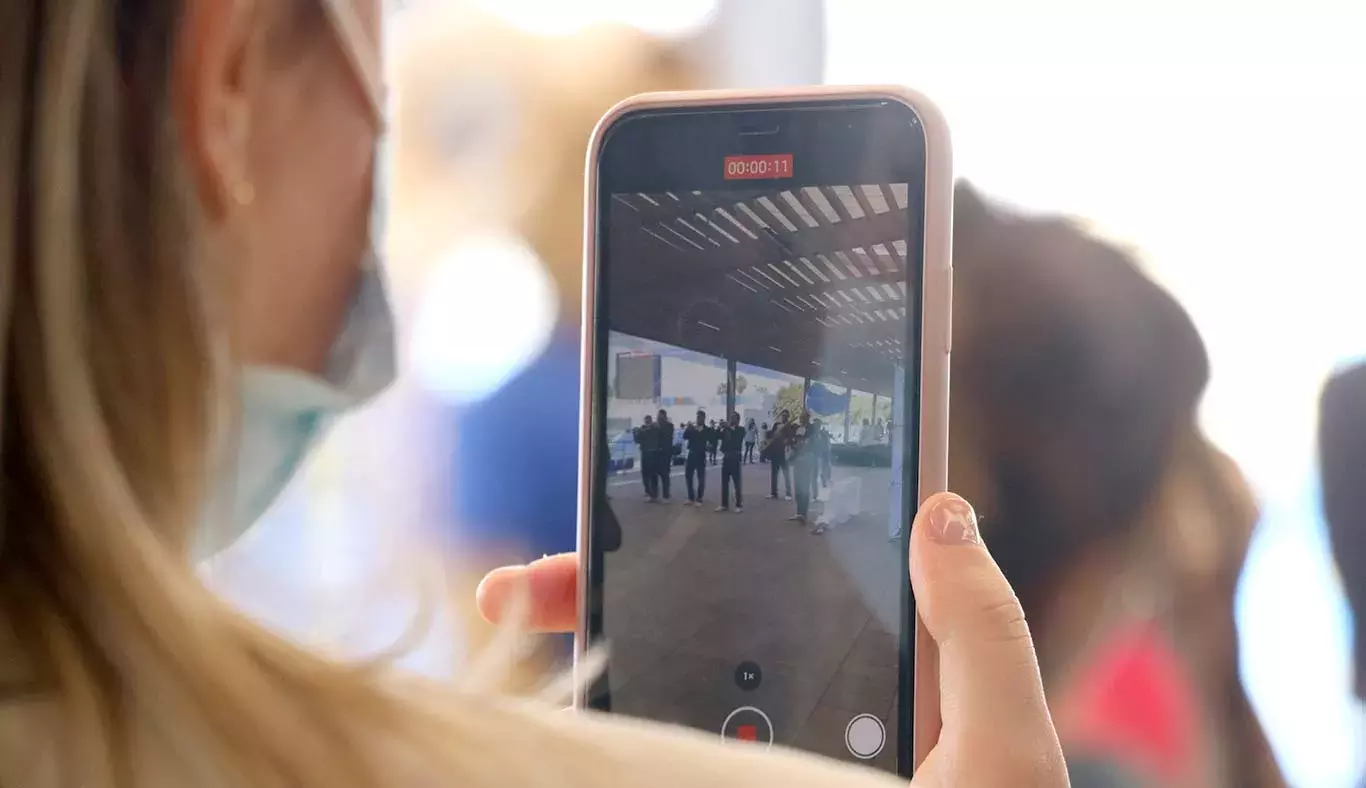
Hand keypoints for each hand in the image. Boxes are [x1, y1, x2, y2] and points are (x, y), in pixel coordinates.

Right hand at [476, 492, 1066, 786]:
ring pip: (646, 684)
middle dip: (609, 582)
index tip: (660, 501)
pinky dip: (584, 718)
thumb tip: (942, 508)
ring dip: (576, 637)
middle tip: (537, 572)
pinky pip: (640, 751)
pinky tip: (545, 684)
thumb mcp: (1002, 750)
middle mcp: (791, 726)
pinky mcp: (700, 778)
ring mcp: (741, 764)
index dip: (717, 539)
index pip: (780, 593)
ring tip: (512, 604)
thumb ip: (982, 633)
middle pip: (688, 628)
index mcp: (860, 688)